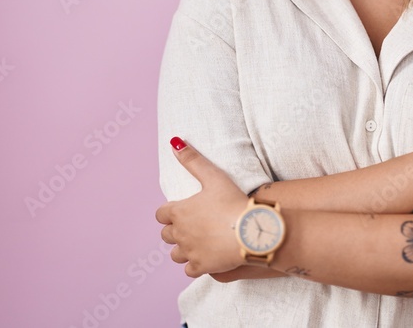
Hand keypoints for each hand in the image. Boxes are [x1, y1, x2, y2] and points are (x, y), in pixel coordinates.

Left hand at [155, 138, 248, 276]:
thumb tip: (174, 142)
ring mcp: (190, 252)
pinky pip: (189, 270)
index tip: (183, 210)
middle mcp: (180, 233)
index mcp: (179, 212)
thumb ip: (192, 160)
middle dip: (175, 230)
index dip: (170, 212)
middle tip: (193, 225)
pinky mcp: (201, 266)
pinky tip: (206, 257)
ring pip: (175, 254)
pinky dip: (195, 264)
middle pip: (166, 235)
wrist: (251, 230)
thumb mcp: (214, 176)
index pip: (160, 214)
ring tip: (198, 242)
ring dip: (183, 248)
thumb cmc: (233, 201)